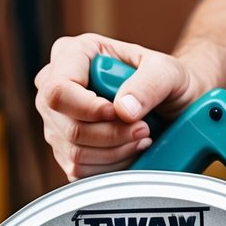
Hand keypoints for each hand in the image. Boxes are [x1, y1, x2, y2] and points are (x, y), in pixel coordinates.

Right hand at [34, 33, 205, 179]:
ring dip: (116, 152)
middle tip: (144, 128)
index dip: (88, 109)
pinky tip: (129, 149)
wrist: (170, 104)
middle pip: (69, 127)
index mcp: (72, 54)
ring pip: (75, 154)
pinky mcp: (64, 150)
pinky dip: (111, 166)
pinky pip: (80, 171)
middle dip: (112, 135)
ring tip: (141, 137)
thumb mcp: (167, 71)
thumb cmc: (164, 80)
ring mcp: (56, 122)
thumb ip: (149, 83)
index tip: (119, 113)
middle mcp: (54, 87)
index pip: (58, 90)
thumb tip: (123, 109)